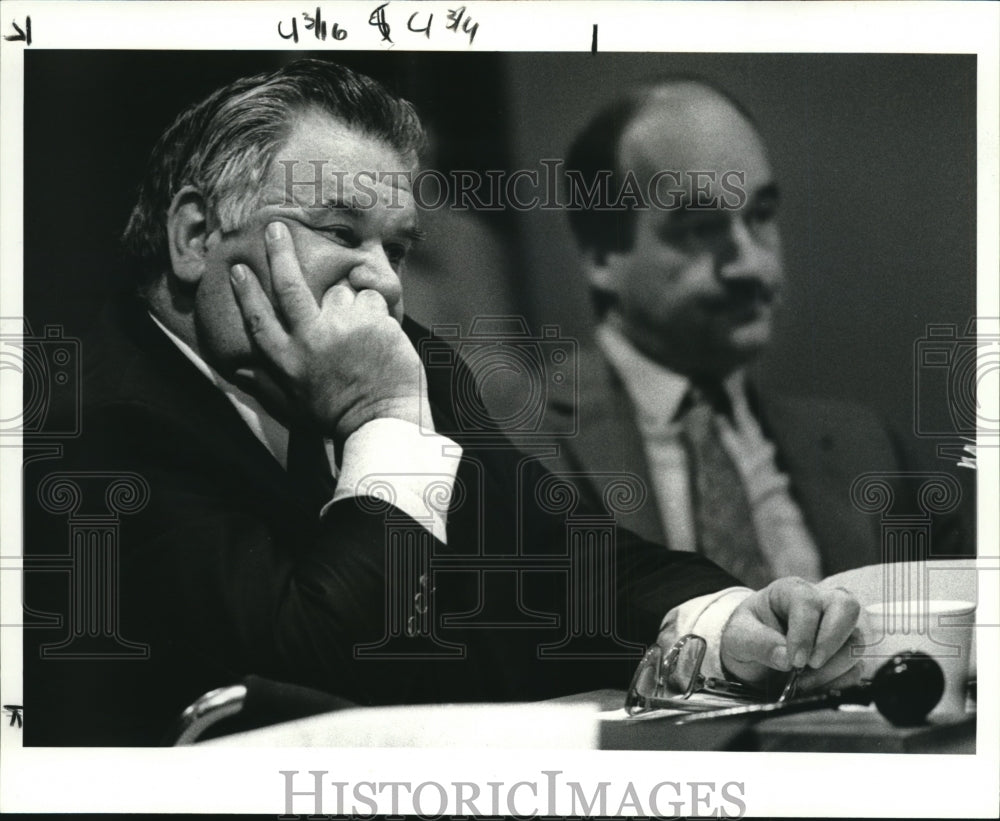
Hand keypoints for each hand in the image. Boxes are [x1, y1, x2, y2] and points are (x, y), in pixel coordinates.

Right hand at [228, 221, 426, 439]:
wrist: (382, 421)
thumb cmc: (339, 416)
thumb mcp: (293, 406)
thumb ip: (266, 384)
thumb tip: (238, 372)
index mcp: (287, 361)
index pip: (259, 320)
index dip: (246, 293)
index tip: (238, 268)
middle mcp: (309, 340)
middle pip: (289, 286)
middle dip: (279, 253)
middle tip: (276, 227)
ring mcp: (341, 327)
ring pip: (343, 293)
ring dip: (353, 306)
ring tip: (364, 337)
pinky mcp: (371, 321)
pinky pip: (373, 299)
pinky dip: (378, 311)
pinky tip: (382, 338)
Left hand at [720, 577, 863, 693]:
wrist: (753, 653)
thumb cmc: (747, 635)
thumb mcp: (738, 636)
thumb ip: (758, 643)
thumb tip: (786, 658)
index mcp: (791, 591)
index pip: (808, 602)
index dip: (804, 632)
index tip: (794, 660)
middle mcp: (820, 603)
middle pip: (847, 608)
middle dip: (831, 641)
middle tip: (811, 665)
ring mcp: (837, 627)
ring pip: (856, 641)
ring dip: (833, 667)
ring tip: (804, 682)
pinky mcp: (845, 653)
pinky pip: (858, 667)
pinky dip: (840, 682)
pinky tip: (815, 687)